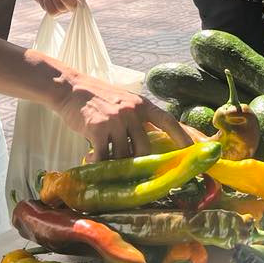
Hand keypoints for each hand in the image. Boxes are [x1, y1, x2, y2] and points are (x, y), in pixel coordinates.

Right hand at [52, 68, 189, 160]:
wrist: (71, 88)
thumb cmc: (98, 98)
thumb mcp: (125, 102)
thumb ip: (137, 120)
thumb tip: (148, 145)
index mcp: (142, 104)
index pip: (168, 121)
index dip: (182, 136)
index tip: (192, 150)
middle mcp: (132, 111)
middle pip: (145, 146)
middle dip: (140, 163)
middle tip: (135, 173)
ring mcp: (115, 119)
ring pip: (124, 154)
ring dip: (116, 164)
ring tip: (107, 165)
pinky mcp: (98, 128)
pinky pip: (104, 156)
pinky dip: (99, 163)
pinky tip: (92, 162)